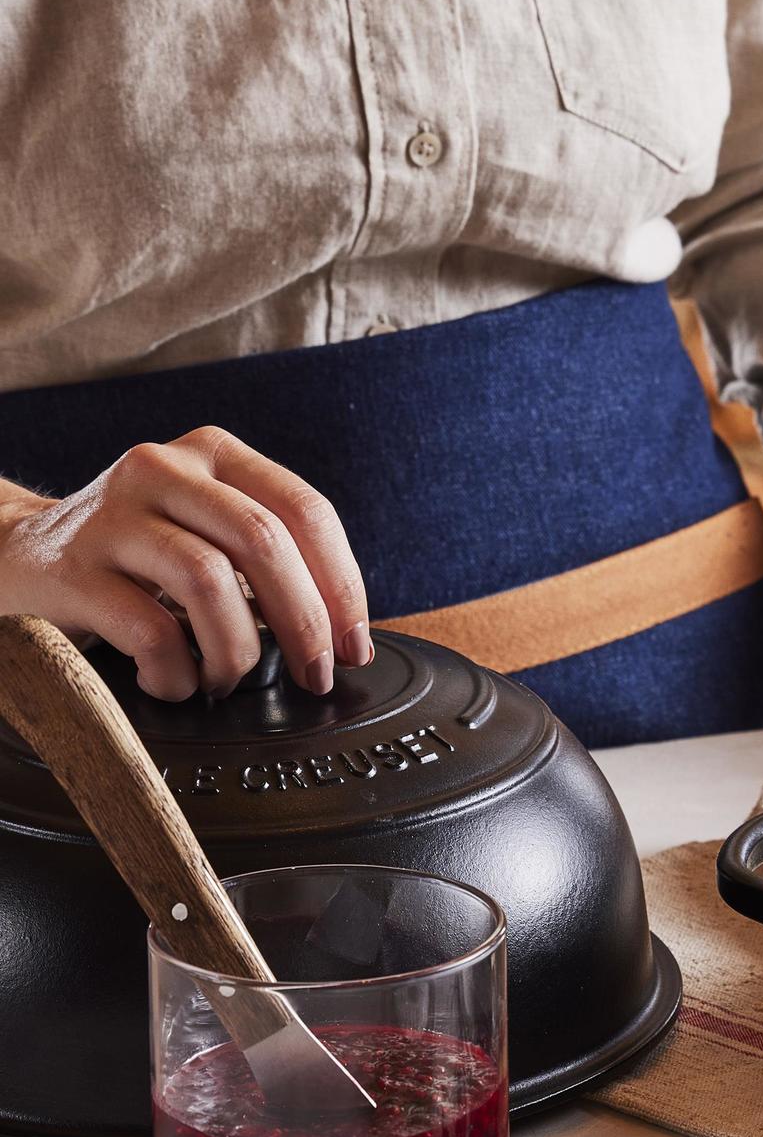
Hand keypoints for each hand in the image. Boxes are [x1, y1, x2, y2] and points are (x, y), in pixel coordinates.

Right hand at [0, 427, 370, 700]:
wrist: (16, 556)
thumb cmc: (132, 557)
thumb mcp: (202, 529)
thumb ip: (264, 557)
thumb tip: (342, 631)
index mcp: (213, 454)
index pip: (305, 510)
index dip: (342, 584)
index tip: (355, 645)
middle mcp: (164, 468)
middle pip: (265, 542)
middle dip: (306, 622)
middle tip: (314, 676)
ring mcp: (114, 515)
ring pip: (209, 581)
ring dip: (236, 650)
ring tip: (226, 680)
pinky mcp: (73, 568)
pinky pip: (149, 628)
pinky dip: (176, 671)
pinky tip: (173, 682)